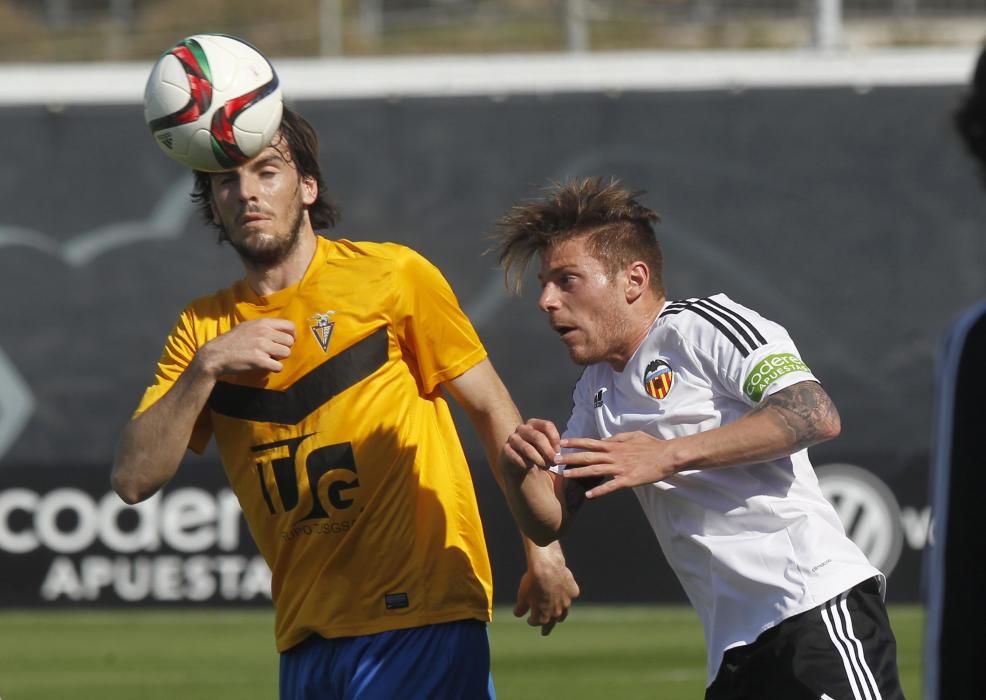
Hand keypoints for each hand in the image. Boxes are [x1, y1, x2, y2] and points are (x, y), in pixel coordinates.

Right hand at [196, 318, 295, 376]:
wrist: (216, 355)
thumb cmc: (231, 341)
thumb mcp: (247, 326)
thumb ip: (264, 327)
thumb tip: (280, 330)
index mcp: (263, 323)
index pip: (290, 326)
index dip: (292, 335)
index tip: (285, 341)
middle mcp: (264, 333)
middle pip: (290, 341)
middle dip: (284, 348)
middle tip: (274, 352)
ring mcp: (262, 346)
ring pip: (287, 353)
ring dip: (279, 359)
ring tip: (268, 359)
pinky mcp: (260, 361)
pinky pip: (279, 366)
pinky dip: (274, 369)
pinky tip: (265, 366)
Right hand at [501, 419, 561, 477]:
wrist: (517, 460)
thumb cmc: (535, 450)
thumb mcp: (545, 445)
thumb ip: (552, 446)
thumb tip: (558, 453)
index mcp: (533, 423)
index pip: (547, 425)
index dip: (555, 438)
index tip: (558, 451)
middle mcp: (522, 428)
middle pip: (538, 437)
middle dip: (548, 451)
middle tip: (554, 461)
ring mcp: (513, 438)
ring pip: (528, 448)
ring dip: (539, 459)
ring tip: (545, 466)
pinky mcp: (506, 449)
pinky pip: (517, 457)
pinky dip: (526, 464)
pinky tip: (530, 467)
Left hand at [514, 544, 579, 635]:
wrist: (547, 567)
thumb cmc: (532, 582)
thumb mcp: (522, 596)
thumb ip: (520, 608)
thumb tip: (517, 614)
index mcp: (543, 616)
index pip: (536, 622)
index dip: (531, 621)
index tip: (529, 619)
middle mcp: (557, 613)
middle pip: (552, 622)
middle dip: (547, 627)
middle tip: (545, 632)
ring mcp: (566, 603)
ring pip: (564, 612)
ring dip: (559, 614)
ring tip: (558, 617)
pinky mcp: (573, 592)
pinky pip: (570, 595)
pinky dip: (567, 594)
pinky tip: (564, 591)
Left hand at [558, 431, 674, 498]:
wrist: (668, 455)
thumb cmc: (652, 445)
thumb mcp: (633, 436)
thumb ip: (617, 438)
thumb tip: (604, 440)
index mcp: (614, 445)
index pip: (590, 443)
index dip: (574, 442)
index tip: (561, 442)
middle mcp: (614, 456)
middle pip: (588, 456)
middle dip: (570, 458)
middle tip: (554, 459)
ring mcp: (620, 468)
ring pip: (595, 471)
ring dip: (579, 473)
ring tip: (565, 475)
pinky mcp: (628, 480)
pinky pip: (611, 486)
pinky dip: (600, 491)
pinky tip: (589, 495)